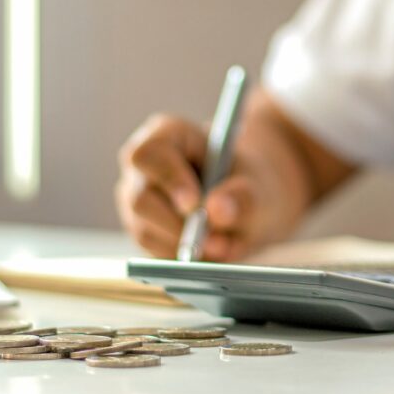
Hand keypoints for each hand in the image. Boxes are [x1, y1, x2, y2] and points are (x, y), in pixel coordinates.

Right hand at [115, 113, 279, 261]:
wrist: (249, 204)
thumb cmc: (248, 182)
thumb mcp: (256, 185)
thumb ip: (242, 196)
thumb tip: (215, 211)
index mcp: (166, 135)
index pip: (150, 154)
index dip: (169, 179)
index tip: (194, 204)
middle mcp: (143, 168)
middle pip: (140, 199)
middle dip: (178, 225)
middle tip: (216, 241)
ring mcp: (137, 201)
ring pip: (145, 231)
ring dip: (184, 246)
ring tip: (223, 247)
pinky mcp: (142, 231)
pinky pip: (153, 253)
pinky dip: (182, 258)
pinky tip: (210, 253)